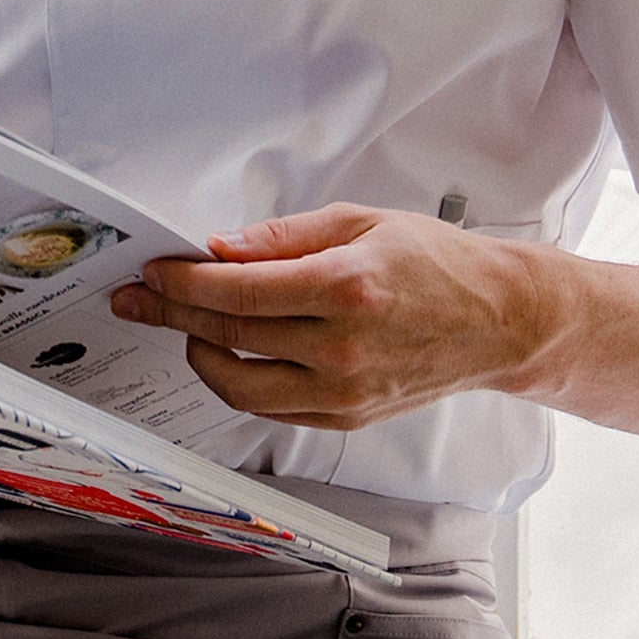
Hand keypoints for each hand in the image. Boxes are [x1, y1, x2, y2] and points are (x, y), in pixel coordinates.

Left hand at [108, 204, 544, 429]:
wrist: (499, 321)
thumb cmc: (436, 264)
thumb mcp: (359, 221)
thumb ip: (282, 237)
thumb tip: (220, 248)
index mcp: (345, 287)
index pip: (237, 292)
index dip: (183, 283)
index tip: (152, 272)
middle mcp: (342, 347)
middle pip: (229, 338)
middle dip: (172, 315)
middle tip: (139, 298)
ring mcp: (344, 391)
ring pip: (240, 385)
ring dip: (198, 354)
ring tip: (182, 327)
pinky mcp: (347, 417)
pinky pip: (271, 407)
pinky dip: (238, 381)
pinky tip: (226, 352)